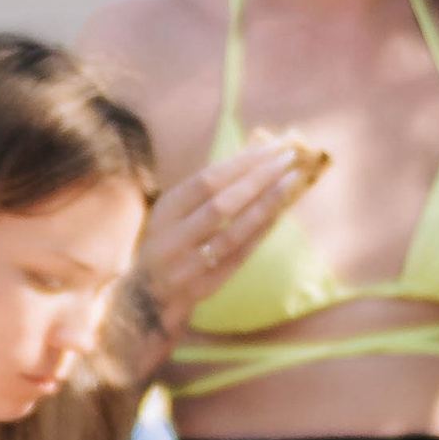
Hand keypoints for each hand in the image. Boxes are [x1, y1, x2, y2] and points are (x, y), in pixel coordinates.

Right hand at [134, 139, 317, 340]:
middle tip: (289, 157)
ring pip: (233, 234)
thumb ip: (208, 187)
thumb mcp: (175, 211)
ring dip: (266, 205)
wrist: (147, 294)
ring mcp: (188, 267)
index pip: (206, 181)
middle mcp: (172, 240)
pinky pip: (240, 256)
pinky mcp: (205, 287)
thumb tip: (255, 153)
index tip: (272, 146)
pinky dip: (261, 232)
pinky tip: (279, 212)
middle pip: (221, 205)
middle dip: (259, 178)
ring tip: (291, 182)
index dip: (242, 162)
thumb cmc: (170, 240)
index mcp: (164, 212)